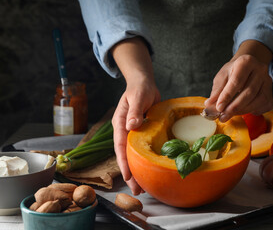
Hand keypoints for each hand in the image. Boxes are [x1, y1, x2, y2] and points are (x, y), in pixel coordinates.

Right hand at [111, 37, 158, 194]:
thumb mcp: (137, 98)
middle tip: (137, 190)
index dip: (124, 162)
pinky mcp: (143, 133)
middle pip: (125, 155)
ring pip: (134, 155)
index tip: (128, 176)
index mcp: (120, 124)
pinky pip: (143, 149)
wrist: (144, 84)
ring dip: (138, 170)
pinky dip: (145, 160)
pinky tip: (151, 170)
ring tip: (143, 187)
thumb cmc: (139, 89)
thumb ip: (133, 111)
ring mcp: (133, 133)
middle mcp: (125, 131)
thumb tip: (131, 126)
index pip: (120, 146)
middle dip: (130, 173)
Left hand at [205, 40, 272, 121]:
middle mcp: (260, 69)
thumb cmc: (232, 72)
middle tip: (223, 116)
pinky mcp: (271, 92)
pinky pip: (264, 105)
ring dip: (242, 111)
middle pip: (249, 92)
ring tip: (229, 115)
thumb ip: (216, 91)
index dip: (227, 96)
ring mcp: (268, 81)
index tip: (218, 108)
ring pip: (258, 100)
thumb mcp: (222, 77)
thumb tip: (209, 105)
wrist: (248, 68)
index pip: (237, 81)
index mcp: (246, 62)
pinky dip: (253, 111)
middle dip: (234, 107)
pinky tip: (243, 111)